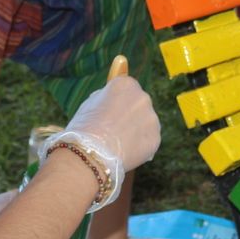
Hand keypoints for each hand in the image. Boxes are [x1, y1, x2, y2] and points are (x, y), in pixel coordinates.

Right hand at [45, 75, 160, 208]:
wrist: (89, 154)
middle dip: (129, 114)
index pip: (127, 87)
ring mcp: (151, 117)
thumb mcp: (90, 104)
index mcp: (125, 84)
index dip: (117, 101)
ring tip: (116, 144)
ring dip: (136, 130)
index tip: (109, 112)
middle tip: (112, 130)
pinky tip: (125, 152)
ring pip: (145, 123)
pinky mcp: (155, 137)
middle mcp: (142, 97)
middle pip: (138, 104)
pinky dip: (140, 146)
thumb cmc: (83, 128)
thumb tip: (112, 92)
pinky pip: (148, 140)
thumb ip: (106, 96)